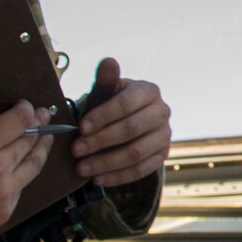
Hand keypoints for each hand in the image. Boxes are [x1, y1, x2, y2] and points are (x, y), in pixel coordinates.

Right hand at [0, 72, 55, 241]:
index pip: (18, 121)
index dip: (26, 111)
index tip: (27, 106)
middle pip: (28, 142)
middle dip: (38, 127)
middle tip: (44, 118)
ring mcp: (3, 194)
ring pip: (32, 167)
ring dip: (41, 150)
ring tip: (46, 140)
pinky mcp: (2, 214)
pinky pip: (20, 190)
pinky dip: (23, 176)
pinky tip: (23, 170)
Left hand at [72, 57, 171, 187]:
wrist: (127, 120)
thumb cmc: (113, 103)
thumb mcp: (107, 90)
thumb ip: (105, 79)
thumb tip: (108, 61)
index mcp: (149, 91)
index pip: (126, 104)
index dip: (102, 116)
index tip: (80, 127)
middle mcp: (162, 112)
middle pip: (131, 129)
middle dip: (101, 141)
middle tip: (76, 150)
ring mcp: (165, 135)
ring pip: (136, 153)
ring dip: (106, 163)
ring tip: (82, 168)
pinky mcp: (162, 155)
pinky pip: (142, 170)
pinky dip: (118, 177)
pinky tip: (98, 179)